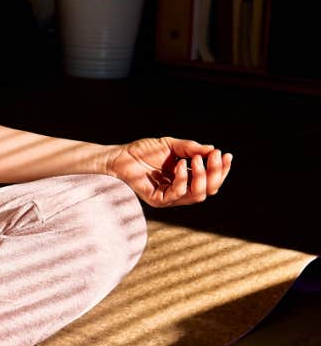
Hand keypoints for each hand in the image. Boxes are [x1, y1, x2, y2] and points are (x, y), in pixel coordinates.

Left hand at [107, 137, 232, 207]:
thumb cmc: (142, 151)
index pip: (210, 181)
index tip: (226, 155)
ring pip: (198, 195)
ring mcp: (170, 197)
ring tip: (195, 159)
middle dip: (216, 173)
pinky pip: (178, 194)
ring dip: (201, 176)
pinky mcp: (158, 200)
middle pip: (209, 190)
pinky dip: (183, 178)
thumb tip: (213, 150)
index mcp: (185, 180)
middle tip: (214, 156)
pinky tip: (179, 165)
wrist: (119, 156)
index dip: (221, 170)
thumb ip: (191, 148)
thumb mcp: (171, 145)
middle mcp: (180, 191)